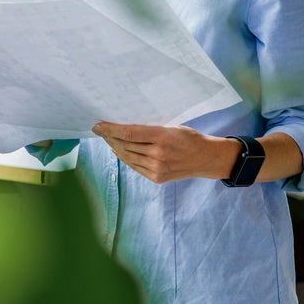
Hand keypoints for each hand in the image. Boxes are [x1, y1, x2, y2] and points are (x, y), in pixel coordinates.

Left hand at [91, 121, 238, 183]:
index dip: (110, 129)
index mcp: (162, 137)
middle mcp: (158, 154)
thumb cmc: (189, 137)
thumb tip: (126, 128)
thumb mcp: (171, 126)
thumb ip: (150, 129)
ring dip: (115, 147)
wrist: (206, 158)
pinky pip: (135, 166)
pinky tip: (119, 151)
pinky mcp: (157, 178)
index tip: (98, 125)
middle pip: (125, 145)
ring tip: (107, 139)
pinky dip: (125, 158)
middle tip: (99, 130)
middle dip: (109, 137)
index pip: (129, 133)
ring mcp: (157, 168)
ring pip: (128, 157)